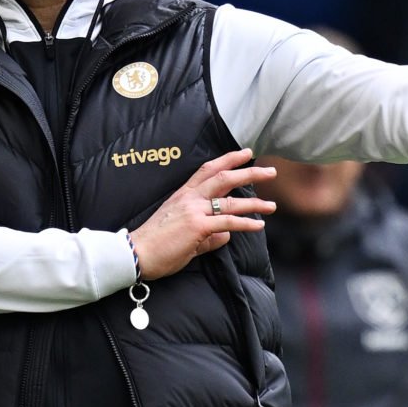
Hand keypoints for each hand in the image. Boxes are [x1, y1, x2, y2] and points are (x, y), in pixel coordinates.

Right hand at [129, 148, 276, 279]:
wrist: (136, 253)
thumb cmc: (156, 244)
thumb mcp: (184, 234)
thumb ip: (207, 234)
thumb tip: (226, 235)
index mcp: (183, 194)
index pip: (208, 170)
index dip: (229, 159)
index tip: (246, 153)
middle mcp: (189, 198)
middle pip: (224, 177)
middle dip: (249, 172)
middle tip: (270, 171)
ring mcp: (194, 211)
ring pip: (230, 201)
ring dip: (255, 203)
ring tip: (272, 205)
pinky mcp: (198, 227)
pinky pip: (228, 222)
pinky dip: (246, 223)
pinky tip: (258, 225)